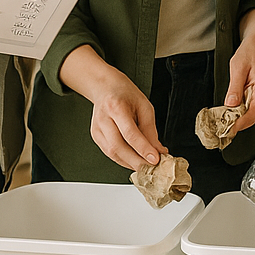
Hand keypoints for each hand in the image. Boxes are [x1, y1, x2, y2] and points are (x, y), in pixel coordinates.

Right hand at [60, 46, 166, 170]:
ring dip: (131, 163)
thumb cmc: (125, 93)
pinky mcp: (96, 136)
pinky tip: (134, 160)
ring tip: (146, 166)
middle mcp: (103, 119)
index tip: (156, 159)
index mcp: (116, 107)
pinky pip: (109, 153)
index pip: (130, 133)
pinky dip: (123, 160)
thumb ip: (150, 130)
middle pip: (118, 147)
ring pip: (112, 153)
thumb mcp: (144, 106)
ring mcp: (97, 129)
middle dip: (137, 161)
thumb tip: (158, 151)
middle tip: (153, 168)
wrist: (105, 87)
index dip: (143, 148)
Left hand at [226, 7, 254, 132]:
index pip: (254, 112)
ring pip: (248, 116)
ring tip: (221, 125)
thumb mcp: (238, 67)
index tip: (229, 128)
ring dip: (236, 121)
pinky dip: (235, 114)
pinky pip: (244, 110)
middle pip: (251, 118)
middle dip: (237, 125)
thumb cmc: (248, 53)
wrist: (254, 46)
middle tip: (221, 131)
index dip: (241, 122)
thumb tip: (231, 105)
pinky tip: (225, 115)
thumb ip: (235, 86)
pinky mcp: (251, 97)